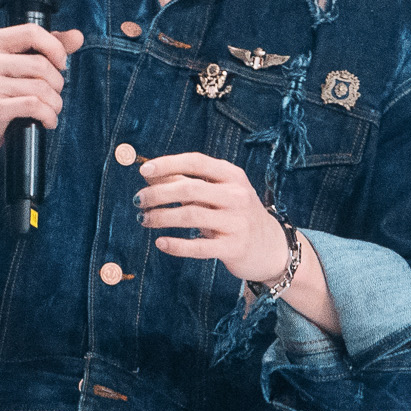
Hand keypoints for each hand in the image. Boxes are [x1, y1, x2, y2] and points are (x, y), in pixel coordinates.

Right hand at [0, 24, 85, 177]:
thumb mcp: (12, 66)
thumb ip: (44, 49)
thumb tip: (77, 36)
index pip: (32, 32)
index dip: (55, 48)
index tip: (60, 64)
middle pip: (41, 63)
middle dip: (57, 83)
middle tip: (51, 95)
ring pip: (41, 87)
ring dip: (55, 103)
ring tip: (50, 110)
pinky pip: (35, 106)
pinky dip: (48, 116)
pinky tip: (46, 121)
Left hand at [135, 152, 291, 282]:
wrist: (272, 248)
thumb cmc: (235, 214)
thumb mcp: (217, 192)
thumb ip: (186, 182)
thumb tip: (149, 174)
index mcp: (232, 176)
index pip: (196, 162)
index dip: (167, 164)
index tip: (143, 171)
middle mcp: (237, 196)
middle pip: (189, 189)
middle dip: (157, 194)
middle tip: (138, 200)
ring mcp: (237, 223)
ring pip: (190, 216)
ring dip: (160, 217)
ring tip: (144, 219)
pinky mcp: (234, 248)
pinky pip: (199, 247)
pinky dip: (176, 245)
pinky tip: (160, 243)